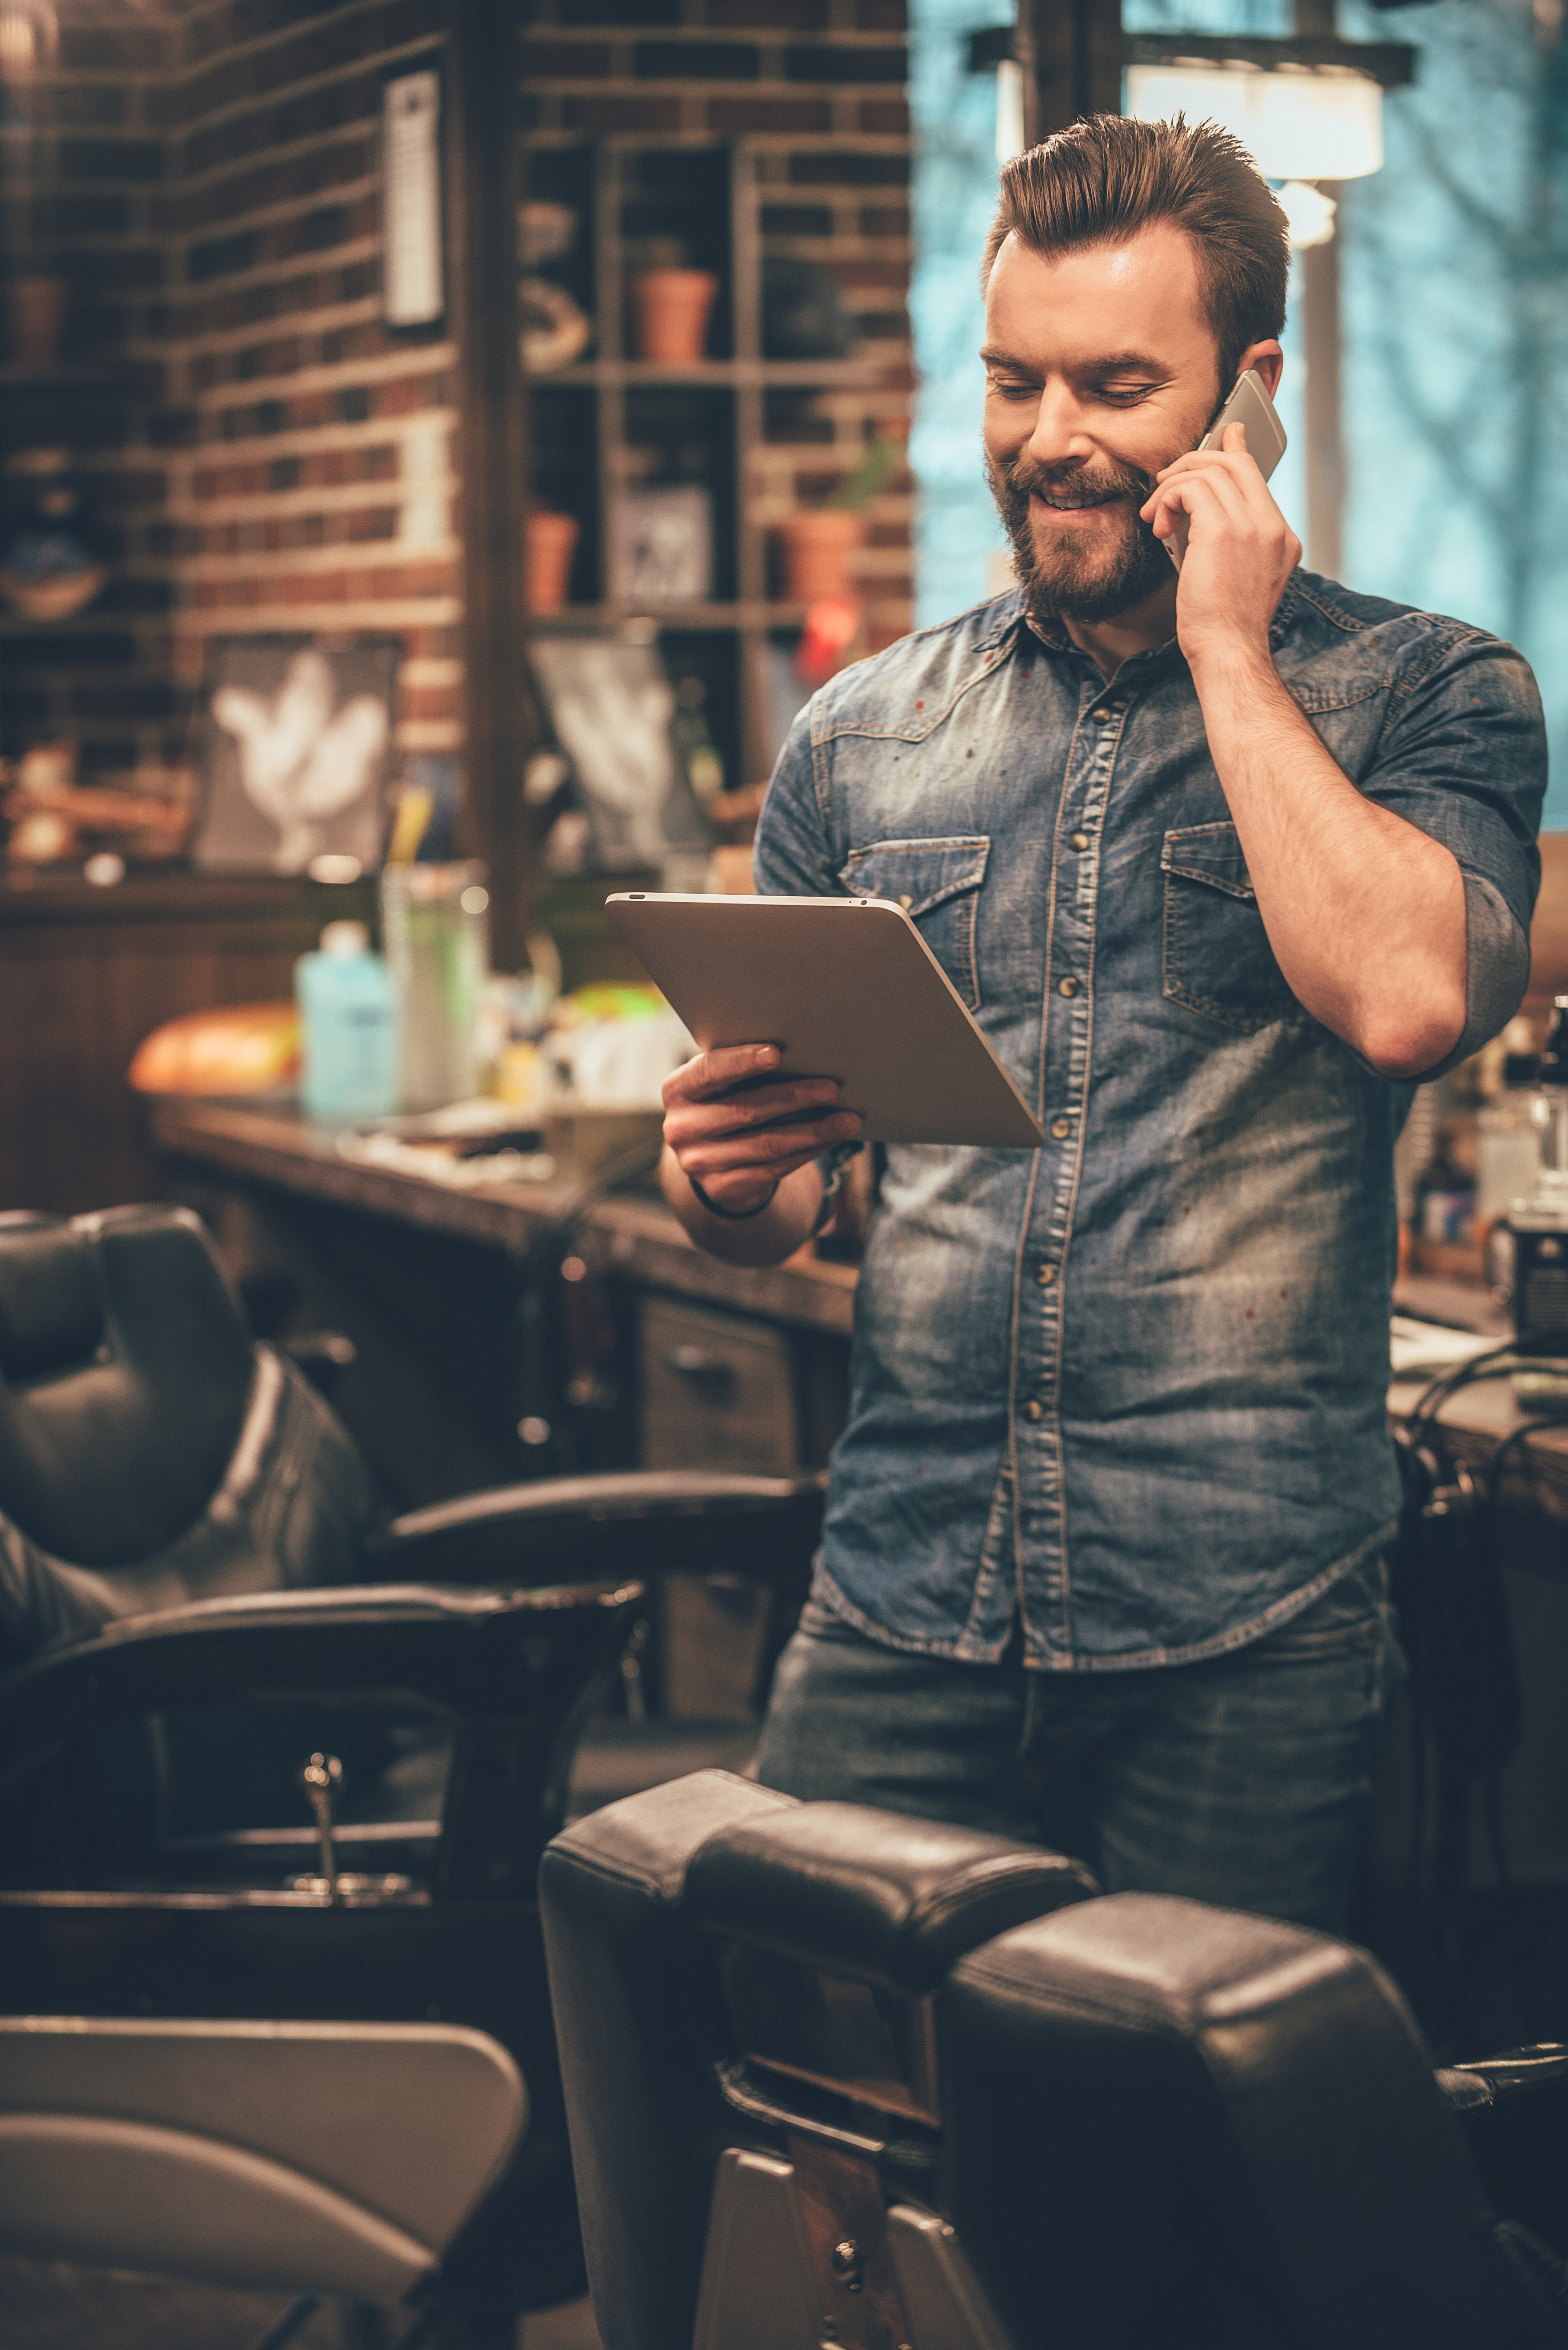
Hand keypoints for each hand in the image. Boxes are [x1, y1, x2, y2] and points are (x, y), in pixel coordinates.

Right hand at [661, 1043, 861, 1216]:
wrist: (710, 1158)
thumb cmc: (725, 1101)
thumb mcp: (722, 1083)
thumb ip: (743, 1067)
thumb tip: (804, 1052)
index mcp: (677, 1090)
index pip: (709, 1072)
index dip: (742, 1062)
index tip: (778, 1053)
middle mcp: (681, 1128)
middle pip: (746, 1110)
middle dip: (794, 1097)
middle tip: (833, 1088)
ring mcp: (699, 1163)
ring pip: (766, 1144)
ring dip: (813, 1131)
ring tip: (848, 1119)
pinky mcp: (722, 1188)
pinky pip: (774, 1169)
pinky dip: (808, 1151)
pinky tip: (832, 1139)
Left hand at [1140, 423, 1299, 670]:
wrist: (1229, 651)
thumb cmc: (1224, 626)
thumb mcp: (1235, 578)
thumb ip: (1230, 543)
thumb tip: (1198, 518)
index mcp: (1281, 538)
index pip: (1257, 478)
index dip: (1237, 451)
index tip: (1227, 433)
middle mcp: (1273, 527)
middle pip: (1235, 463)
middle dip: (1195, 462)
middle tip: (1167, 479)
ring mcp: (1252, 526)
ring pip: (1209, 471)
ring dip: (1172, 487)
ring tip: (1155, 516)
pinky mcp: (1223, 530)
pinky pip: (1191, 488)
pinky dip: (1167, 499)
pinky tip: (1158, 525)